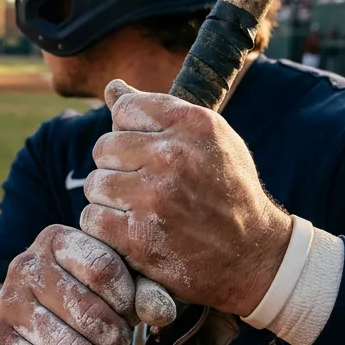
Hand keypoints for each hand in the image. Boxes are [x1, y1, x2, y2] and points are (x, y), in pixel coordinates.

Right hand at [0, 225, 137, 344]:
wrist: (23, 318)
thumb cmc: (82, 295)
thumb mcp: (115, 286)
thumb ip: (143, 292)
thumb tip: (162, 312)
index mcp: (58, 239)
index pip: (102, 267)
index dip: (126, 300)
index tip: (130, 314)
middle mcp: (26, 264)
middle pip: (85, 310)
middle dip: (112, 337)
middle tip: (118, 344)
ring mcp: (8, 301)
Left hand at [80, 80, 293, 316]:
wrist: (252, 256)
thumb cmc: (228, 191)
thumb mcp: (210, 139)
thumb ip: (160, 111)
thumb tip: (112, 88)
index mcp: (192, 124)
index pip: (125, 109)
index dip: (131, 132)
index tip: (148, 153)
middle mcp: (172, 156)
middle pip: (104, 148)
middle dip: (117, 167)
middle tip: (143, 186)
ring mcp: (153, 198)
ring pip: (94, 184)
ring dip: (110, 200)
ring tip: (140, 210)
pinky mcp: (137, 237)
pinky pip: (92, 219)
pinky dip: (105, 229)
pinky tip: (131, 232)